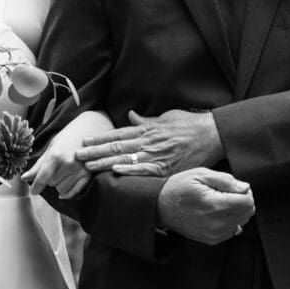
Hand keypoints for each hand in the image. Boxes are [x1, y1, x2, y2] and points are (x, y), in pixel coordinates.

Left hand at [26, 109, 118, 199]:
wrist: (93, 127)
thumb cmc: (69, 136)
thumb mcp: (52, 146)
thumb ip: (39, 164)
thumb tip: (24, 178)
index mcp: (56, 155)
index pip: (42, 177)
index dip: (36, 186)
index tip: (33, 191)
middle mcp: (68, 164)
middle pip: (51, 183)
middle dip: (50, 178)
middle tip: (56, 167)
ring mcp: (79, 170)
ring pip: (62, 189)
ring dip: (59, 184)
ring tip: (63, 172)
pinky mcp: (88, 175)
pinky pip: (74, 192)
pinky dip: (68, 193)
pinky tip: (66, 187)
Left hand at [76, 107, 222, 179]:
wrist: (212, 134)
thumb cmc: (190, 125)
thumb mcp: (166, 117)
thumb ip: (147, 120)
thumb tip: (131, 116)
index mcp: (147, 129)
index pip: (118, 134)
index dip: (100, 138)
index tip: (84, 140)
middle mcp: (148, 141)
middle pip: (116, 147)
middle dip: (95, 151)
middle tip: (77, 155)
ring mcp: (157, 155)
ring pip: (125, 159)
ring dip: (104, 163)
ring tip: (88, 167)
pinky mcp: (166, 168)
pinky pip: (144, 171)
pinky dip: (129, 171)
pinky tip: (115, 173)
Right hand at [155, 170, 255, 243]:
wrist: (160, 206)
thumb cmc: (179, 187)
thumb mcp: (201, 174)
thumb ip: (226, 181)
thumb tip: (245, 188)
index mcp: (215, 205)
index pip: (248, 202)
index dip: (245, 191)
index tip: (235, 187)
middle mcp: (217, 223)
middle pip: (248, 213)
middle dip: (242, 201)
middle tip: (227, 193)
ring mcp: (214, 234)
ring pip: (242, 222)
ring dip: (236, 211)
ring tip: (220, 202)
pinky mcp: (212, 240)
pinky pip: (232, 230)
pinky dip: (229, 221)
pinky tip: (216, 213)